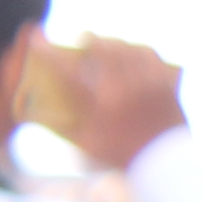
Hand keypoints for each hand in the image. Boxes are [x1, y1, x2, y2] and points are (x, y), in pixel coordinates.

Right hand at [28, 32, 185, 174]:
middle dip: (90, 39)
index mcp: (100, 105)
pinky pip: (152, 56)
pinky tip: (135, 51)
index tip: (36, 38)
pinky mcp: (165, 84)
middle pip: (102, 49)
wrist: (165, 163)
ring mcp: (147, 84)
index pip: (67, 72)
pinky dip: (140, 50)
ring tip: (109, 44)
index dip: (48, 53)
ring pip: (128, 48)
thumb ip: (63, 128)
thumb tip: (37, 115)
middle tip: (84, 38)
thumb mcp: (87, 144)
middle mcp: (124, 89)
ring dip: (114, 42)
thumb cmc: (123, 156)